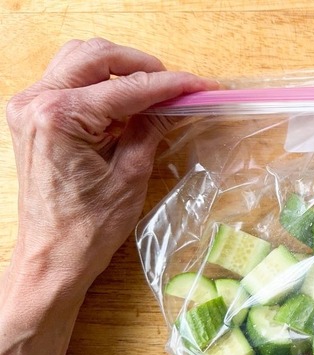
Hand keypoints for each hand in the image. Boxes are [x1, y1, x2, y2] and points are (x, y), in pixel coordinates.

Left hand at [6, 38, 216, 286]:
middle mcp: (37, 102)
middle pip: (97, 55)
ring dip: (119, 70)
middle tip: (176, 88)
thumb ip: (152, 128)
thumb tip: (181, 102)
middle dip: (142, 66)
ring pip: (79, 60)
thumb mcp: (131, 174)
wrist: (52, 256)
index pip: (127, 87)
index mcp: (60, 117)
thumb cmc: (88, 228)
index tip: (201, 85)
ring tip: (151, 95)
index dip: (171, 85)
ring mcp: (29, 107)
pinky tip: (124, 106)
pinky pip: (69, 80)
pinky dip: (100, 84)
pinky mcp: (32, 116)